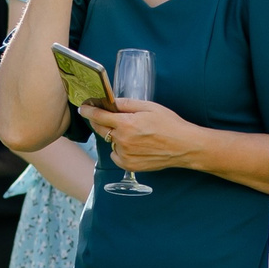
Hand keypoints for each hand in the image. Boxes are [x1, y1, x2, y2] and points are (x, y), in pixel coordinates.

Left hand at [77, 95, 208, 171]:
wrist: (184, 147)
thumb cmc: (170, 124)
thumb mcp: (149, 107)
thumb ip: (126, 104)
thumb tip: (111, 102)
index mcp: (126, 123)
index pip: (99, 116)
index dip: (88, 110)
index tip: (83, 107)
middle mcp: (122, 140)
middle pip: (100, 129)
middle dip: (99, 121)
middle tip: (107, 117)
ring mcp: (125, 155)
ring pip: (109, 142)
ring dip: (113, 136)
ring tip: (132, 134)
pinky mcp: (129, 165)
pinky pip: (115, 155)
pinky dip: (120, 150)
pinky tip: (134, 146)